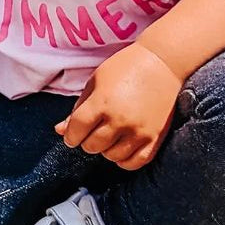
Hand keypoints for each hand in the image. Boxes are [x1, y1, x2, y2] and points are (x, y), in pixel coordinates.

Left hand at [54, 43, 182, 169]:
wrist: (163, 62)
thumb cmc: (125, 66)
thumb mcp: (96, 81)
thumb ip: (78, 108)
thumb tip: (60, 131)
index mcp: (102, 102)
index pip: (76, 130)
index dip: (70, 136)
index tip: (72, 134)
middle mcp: (120, 119)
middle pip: (92, 146)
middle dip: (87, 141)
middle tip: (92, 131)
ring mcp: (139, 131)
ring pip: (112, 156)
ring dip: (105, 149)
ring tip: (109, 135)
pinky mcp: (155, 137)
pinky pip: (135, 162)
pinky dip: (124, 160)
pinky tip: (121, 147)